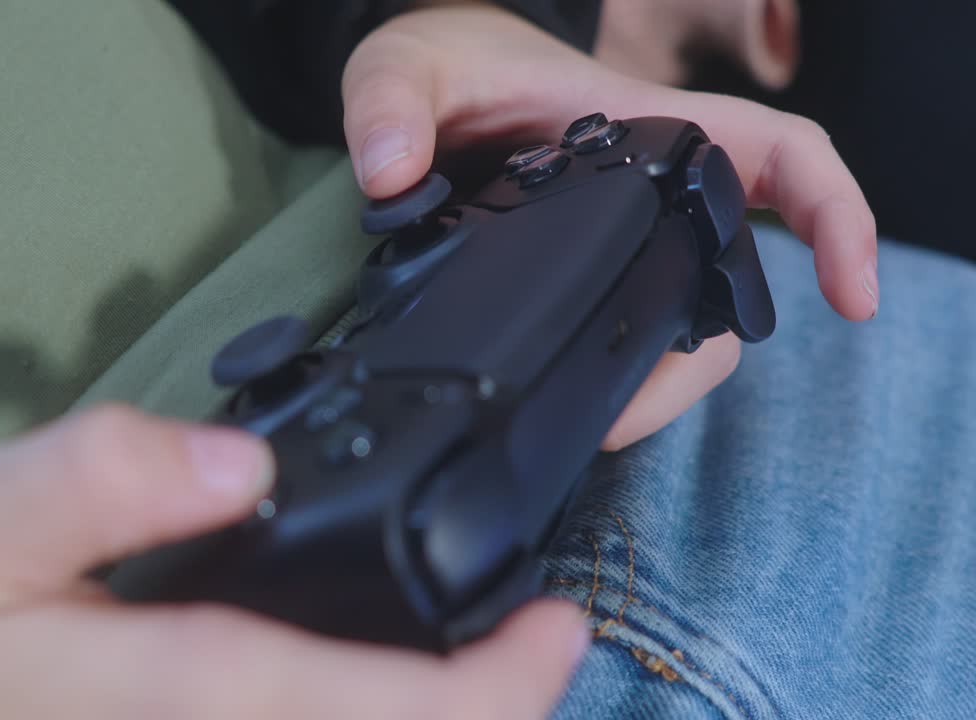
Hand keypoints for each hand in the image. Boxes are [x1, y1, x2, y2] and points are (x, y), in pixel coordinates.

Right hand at [0, 404, 590, 718]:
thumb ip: (100, 479)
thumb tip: (242, 461)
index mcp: (192, 698)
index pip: (384, 714)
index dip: (496, 689)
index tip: (557, 628)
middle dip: (497, 715)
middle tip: (539, 637)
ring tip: (492, 657)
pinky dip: (390, 716)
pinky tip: (400, 683)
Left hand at [342, 3, 876, 450]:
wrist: (425, 89)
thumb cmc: (446, 63)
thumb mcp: (408, 67)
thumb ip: (392, 107)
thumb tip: (392, 173)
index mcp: (642, 129)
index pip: (775, 156)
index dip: (834, 218)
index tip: (852, 296)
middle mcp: (645, 192)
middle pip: (731, 279)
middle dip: (700, 358)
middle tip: (625, 416)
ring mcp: (618, 240)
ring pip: (684, 322)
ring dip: (657, 386)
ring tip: (592, 427)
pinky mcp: (582, 276)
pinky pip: (630, 330)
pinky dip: (621, 377)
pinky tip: (582, 410)